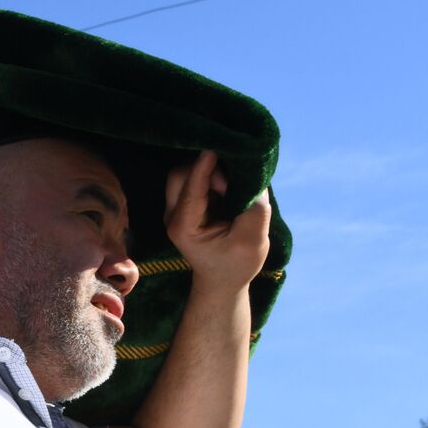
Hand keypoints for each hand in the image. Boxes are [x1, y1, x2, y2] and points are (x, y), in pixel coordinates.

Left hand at [164, 150, 270, 293]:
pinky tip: (230, 185)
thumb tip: (253, 174)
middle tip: (233, 183)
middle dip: (207, 169)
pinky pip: (195, 177)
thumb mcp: (253, 239)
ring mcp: (176, 208)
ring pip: (187, 173)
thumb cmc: (237, 264)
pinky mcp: (187, 202)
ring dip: (211, 171)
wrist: (223, 280)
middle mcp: (173, 216)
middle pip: (180, 175)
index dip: (204, 166)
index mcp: (183, 228)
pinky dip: (213, 174)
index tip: (217, 147)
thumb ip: (254, 207)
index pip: (190, 189)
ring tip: (233, 188)